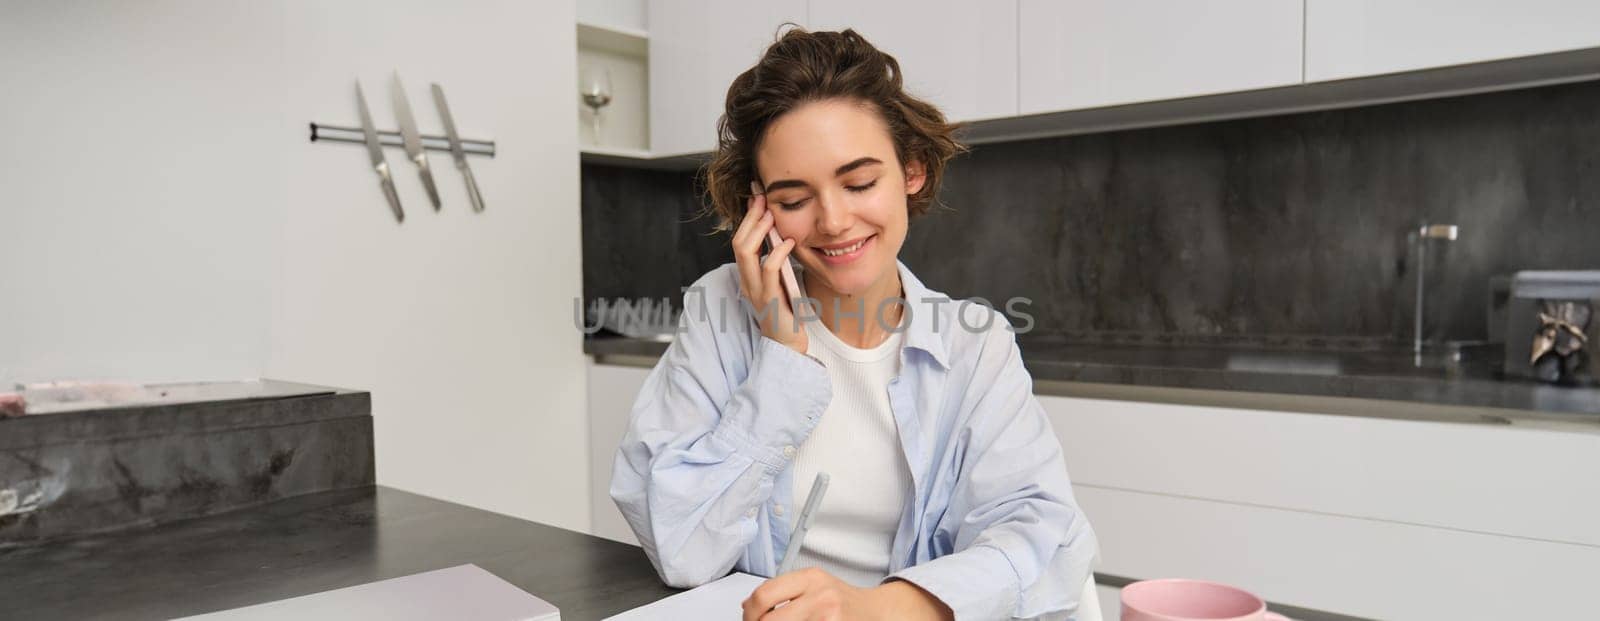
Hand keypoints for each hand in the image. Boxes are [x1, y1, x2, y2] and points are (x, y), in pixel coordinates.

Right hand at [732, 184, 805, 353]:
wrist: (788, 344)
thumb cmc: (787, 311)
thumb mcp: (780, 281)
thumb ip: (777, 261)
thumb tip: (782, 234)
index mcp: (747, 276)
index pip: (740, 240)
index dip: (747, 218)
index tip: (757, 196)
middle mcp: (747, 281)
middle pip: (738, 242)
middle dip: (749, 217)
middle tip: (763, 198)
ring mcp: (756, 291)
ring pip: (745, 253)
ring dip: (758, 230)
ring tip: (772, 215)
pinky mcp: (770, 300)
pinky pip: (768, 271)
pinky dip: (778, 253)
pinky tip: (789, 242)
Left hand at [741, 568, 952, 620]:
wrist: (879, 612)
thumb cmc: (845, 602)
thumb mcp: (814, 587)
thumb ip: (782, 592)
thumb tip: (748, 605)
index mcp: (811, 578)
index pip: (764, 594)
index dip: (750, 613)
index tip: (749, 619)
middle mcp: (821, 595)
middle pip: (770, 620)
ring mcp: (830, 617)